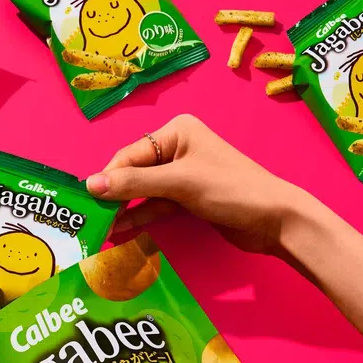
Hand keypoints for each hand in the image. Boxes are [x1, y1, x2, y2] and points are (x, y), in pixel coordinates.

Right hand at [86, 114, 306, 255]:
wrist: (276, 220)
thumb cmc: (230, 190)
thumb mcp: (179, 183)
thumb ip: (134, 183)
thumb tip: (91, 185)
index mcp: (176, 132)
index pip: (129, 155)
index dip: (108, 178)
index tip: (86, 201)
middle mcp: (177, 148)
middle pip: (133, 172)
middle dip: (113, 195)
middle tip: (90, 217)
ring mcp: (182, 175)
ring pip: (143, 192)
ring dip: (124, 210)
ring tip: (101, 230)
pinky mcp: (187, 198)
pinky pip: (155, 205)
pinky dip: (140, 217)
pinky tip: (121, 231)